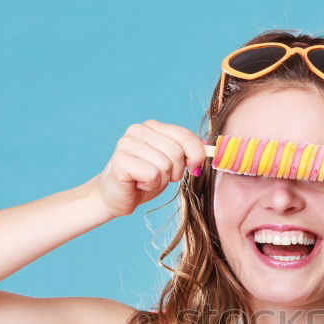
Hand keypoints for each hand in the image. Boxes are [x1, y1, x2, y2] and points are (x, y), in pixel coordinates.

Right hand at [90, 119, 206, 218]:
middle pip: (176, 152)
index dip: (196, 154)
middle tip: (161, 177)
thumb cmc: (145, 179)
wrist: (116, 197)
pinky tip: (138, 183)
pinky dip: (150, 185)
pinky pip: (152, 174)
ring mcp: (127, 143)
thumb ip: (186, 152)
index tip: (195, 168)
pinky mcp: (120, 160)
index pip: (184, 135)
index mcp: (152, 126)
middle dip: (176, 172)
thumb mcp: (171, 163)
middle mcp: (138, 130)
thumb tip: (207, 149)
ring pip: (165, 165)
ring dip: (161, 180)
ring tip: (147, 180)